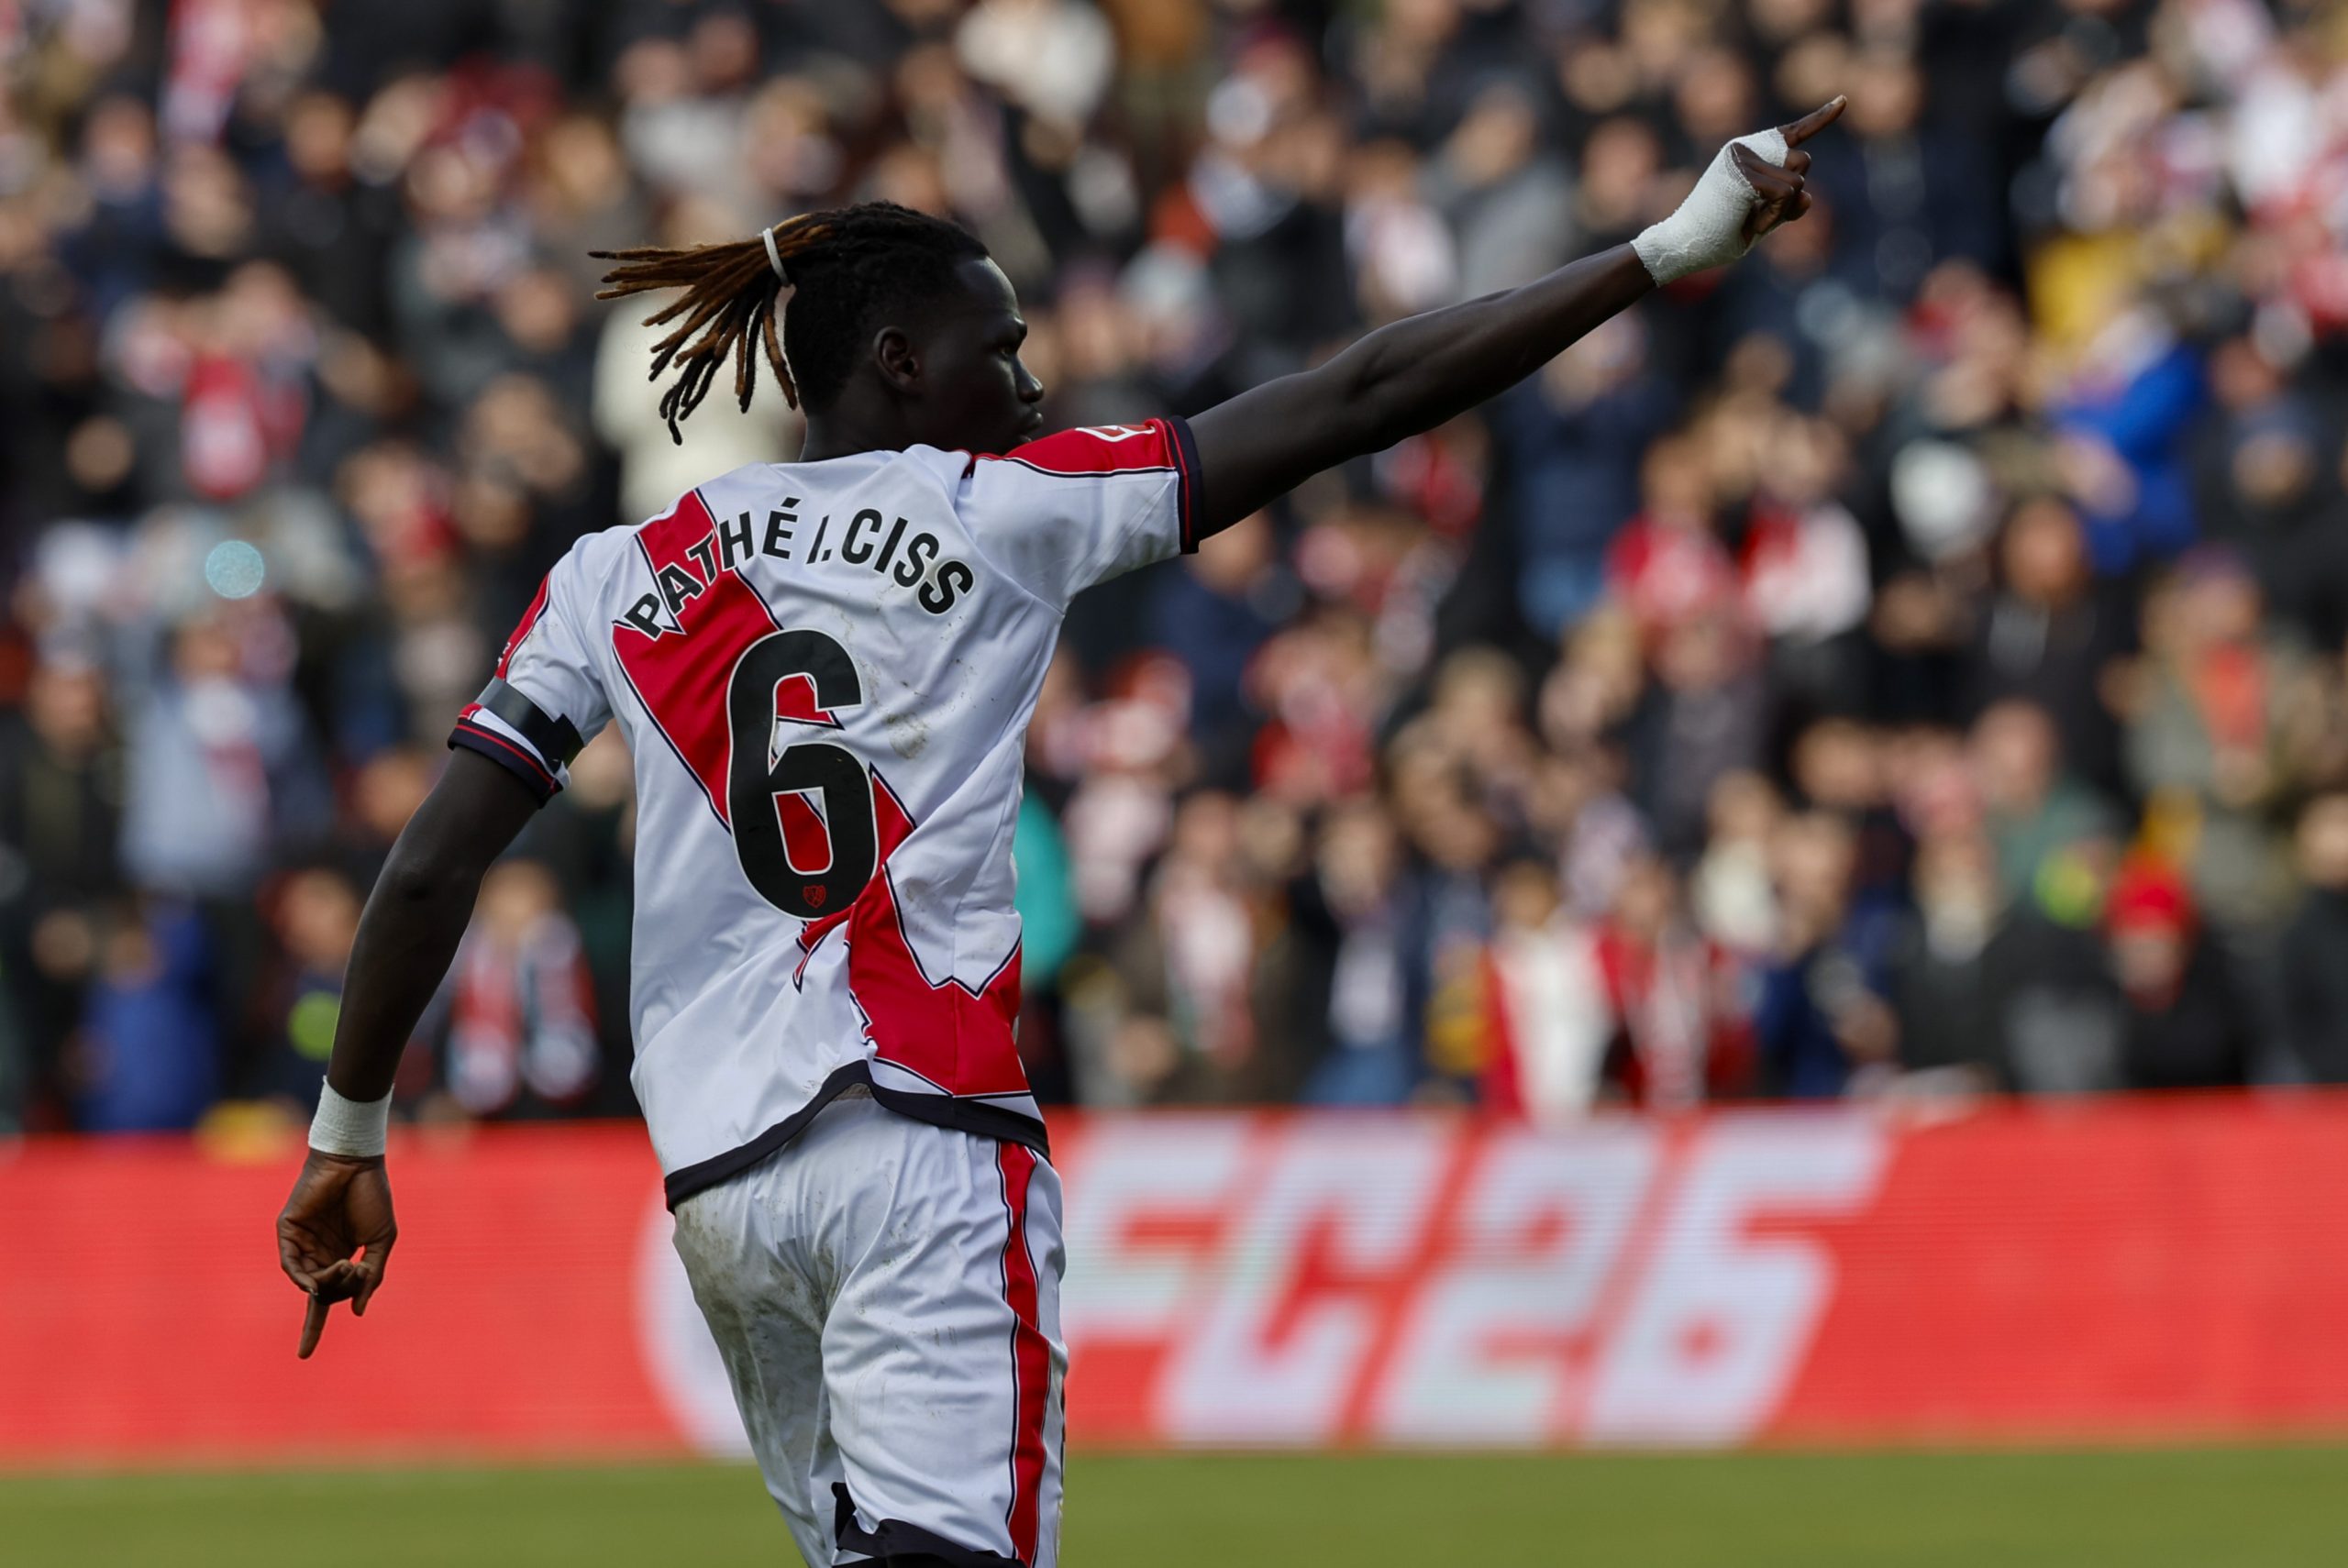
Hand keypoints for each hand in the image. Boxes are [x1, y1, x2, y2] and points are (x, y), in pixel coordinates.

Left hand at [276, 1149, 397, 1357]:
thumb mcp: (382, 1241)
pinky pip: (290, 1263)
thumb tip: (358, 1311)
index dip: (313, 1328)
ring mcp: (301, 1242)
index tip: (303, 1356)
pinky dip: (302, 1277)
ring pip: (306, 1280)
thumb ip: (371, 1276)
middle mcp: (317, 1253)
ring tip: (346, 1264)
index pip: (324, 1299)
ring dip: (325, 1283)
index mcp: (339, 1256)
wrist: (357, 1162)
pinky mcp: (288, 1230)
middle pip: (320, 1293)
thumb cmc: (373, 1196)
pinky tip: (316, 1280)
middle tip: (356, 1271)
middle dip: (338, 1292)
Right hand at [1632, 96, 1845, 284]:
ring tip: (1751, 218)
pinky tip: (1751, 222)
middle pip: (1803, 162)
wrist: (1685, 245)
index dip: (1821, 118)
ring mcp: (1743, 155)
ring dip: (1782, 209)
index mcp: (1749, 153)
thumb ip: (1789, 203)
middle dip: (1792, 194)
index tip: (1844, 101)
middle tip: (1757, 215)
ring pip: (1798, 180)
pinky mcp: (1743, 171)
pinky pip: (1786, 193)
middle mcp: (1746, 146)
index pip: (1792, 133)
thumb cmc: (1719, 234)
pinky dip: (1774, 216)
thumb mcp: (1764, 216)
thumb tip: (1808, 195)